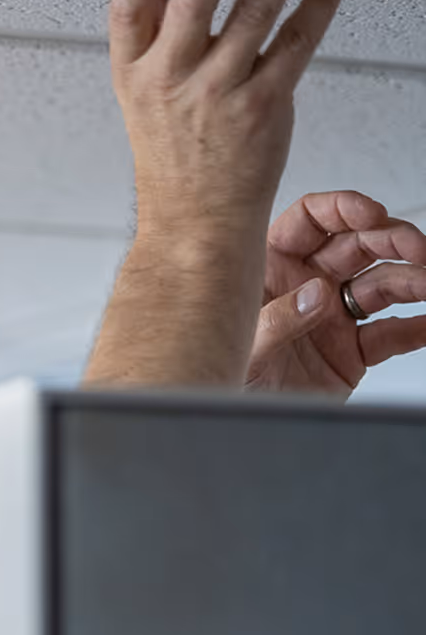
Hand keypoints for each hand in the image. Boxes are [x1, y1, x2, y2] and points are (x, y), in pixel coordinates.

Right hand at [112, 0, 349, 246]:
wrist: (196, 224)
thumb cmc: (174, 164)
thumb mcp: (143, 102)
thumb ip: (155, 46)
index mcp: (134, 76)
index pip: (128, 6)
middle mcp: (172, 82)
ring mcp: (218, 95)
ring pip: (254, 9)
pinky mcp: (263, 106)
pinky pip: (297, 41)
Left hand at [246, 191, 425, 397]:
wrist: (239, 426)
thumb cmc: (228, 378)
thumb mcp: (241, 347)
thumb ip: (276, 320)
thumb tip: (316, 294)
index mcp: (271, 270)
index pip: (309, 220)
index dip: (342, 208)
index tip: (370, 213)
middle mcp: (307, 286)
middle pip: (357, 245)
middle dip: (393, 240)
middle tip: (419, 249)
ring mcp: (333, 316)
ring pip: (382, 284)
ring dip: (413, 280)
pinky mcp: (352, 351)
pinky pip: (391, 333)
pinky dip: (416, 327)